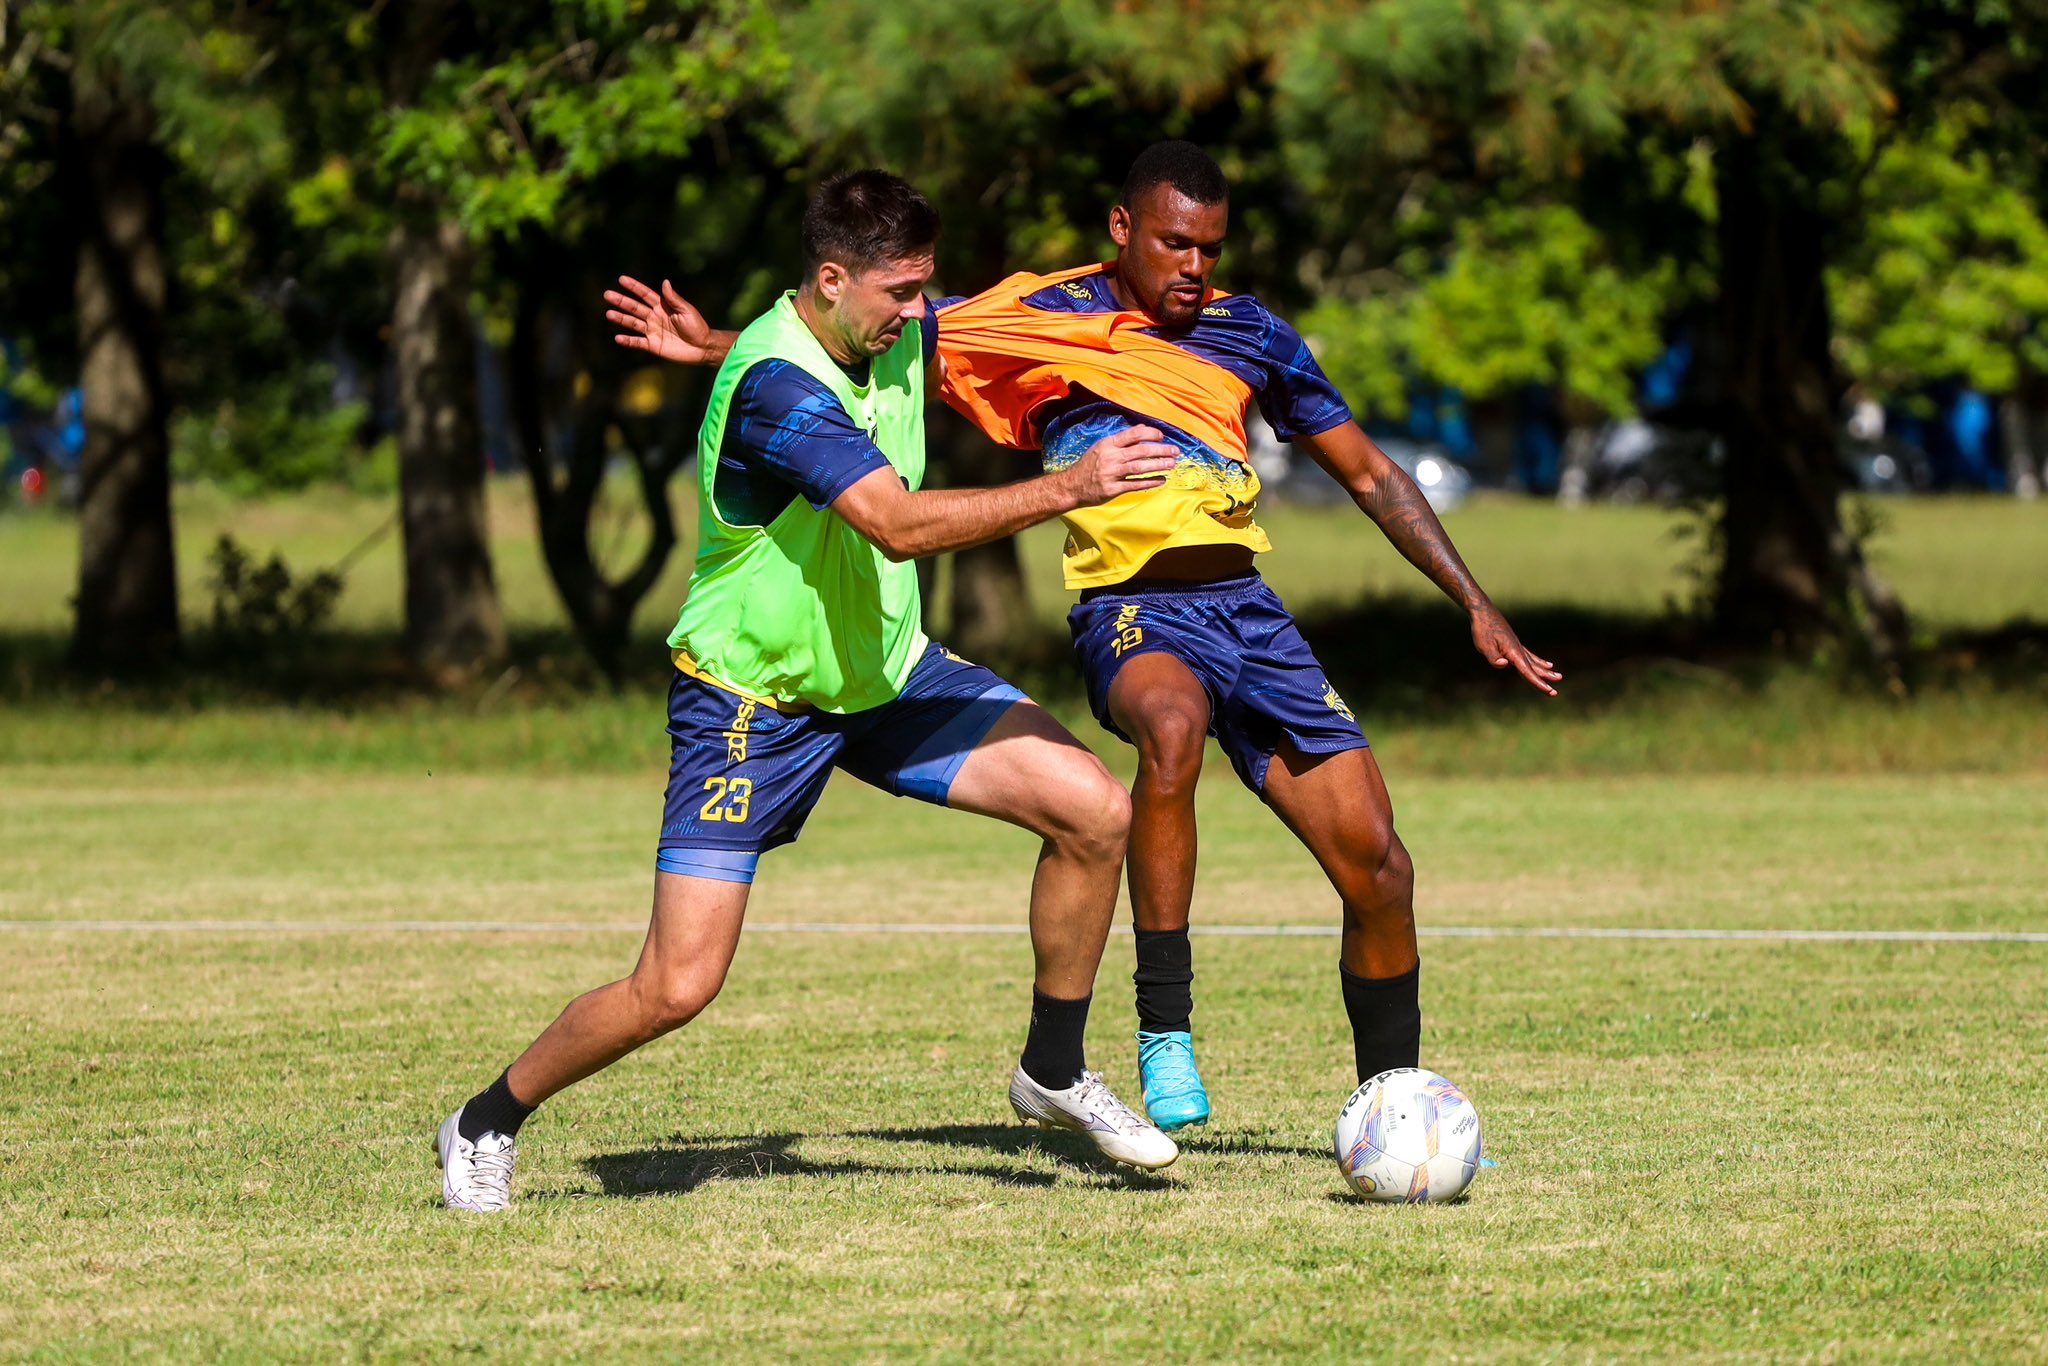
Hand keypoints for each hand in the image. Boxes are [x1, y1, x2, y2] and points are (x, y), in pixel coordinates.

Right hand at [605, 275, 715, 364]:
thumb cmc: (697, 326)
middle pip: (635, 307)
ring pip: (633, 323)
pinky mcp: (653, 345)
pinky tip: (618, 338)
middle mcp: (655, 317)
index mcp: (662, 306)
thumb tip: (665, 282)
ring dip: (621, 319)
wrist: (703, 347)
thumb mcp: (686, 310)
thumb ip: (674, 299)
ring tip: (609, 314)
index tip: (622, 279)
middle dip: (621, 301)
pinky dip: (628, 341)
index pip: (645, 294)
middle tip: (607, 294)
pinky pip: (638, 342)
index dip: (634, 287)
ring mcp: (653, 331)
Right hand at [1063, 426, 1177, 505]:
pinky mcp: (1112, 489)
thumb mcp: (1101, 447)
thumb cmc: (1089, 465)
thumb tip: (1142, 429)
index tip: (1162, 436)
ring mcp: (1111, 474)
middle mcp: (1111, 457)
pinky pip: (1135, 485)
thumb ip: (1121, 439)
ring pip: (1139, 467)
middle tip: (1175, 451)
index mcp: (1108, 444)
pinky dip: (1150, 482)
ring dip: (1158, 465)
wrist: (1072, 486)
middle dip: (1160, 450)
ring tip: (1171, 464)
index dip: (1150, 433)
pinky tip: (1161, 480)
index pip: (1133, 434)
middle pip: (1140, 451)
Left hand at [1471, 604, 1560, 695]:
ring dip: (1545, 671)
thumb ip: (1494, 657)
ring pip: (1535, 662)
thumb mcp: (1484, 645)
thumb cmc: (1482, 629)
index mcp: (1513, 652)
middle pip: (1534, 668)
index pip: (1527, 671)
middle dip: (1545, 681)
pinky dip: (1539, 662)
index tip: (1549, 691)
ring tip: (1559, 677)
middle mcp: (1519, 650)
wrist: (1483, 612)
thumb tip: (1505, 665)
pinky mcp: (1515, 644)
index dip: (1538, 683)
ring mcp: (1518, 646)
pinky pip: (1530, 656)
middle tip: (1555, 693)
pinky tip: (1547, 664)